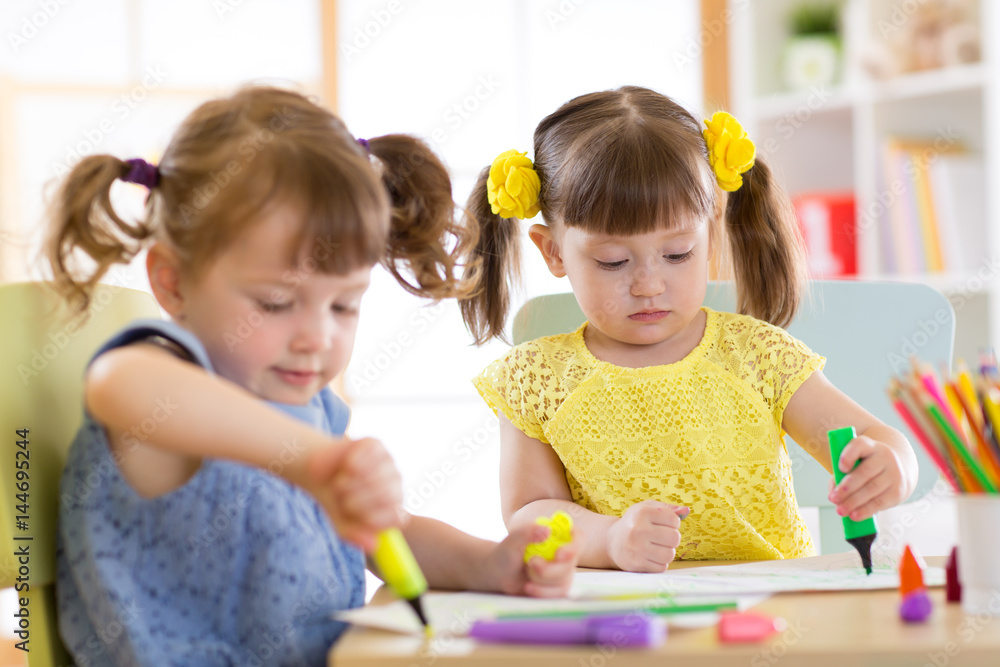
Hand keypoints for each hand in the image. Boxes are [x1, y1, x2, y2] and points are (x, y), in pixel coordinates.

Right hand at [306, 437, 403, 551]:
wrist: (319, 474)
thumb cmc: (335, 502)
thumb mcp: (341, 523)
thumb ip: (355, 535)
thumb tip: (372, 544)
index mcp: (392, 508)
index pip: (398, 517)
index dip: (377, 518)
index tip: (355, 517)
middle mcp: (395, 485)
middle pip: (388, 496)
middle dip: (359, 501)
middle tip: (343, 499)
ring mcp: (388, 463)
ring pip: (380, 475)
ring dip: (354, 483)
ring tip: (340, 484)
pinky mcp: (376, 445)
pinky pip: (371, 454)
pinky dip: (356, 462)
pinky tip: (346, 466)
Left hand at [485, 524, 579, 597]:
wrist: (499, 574)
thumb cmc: (506, 552)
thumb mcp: (512, 540)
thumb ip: (528, 532)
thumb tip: (547, 530)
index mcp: (556, 537)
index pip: (578, 537)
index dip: (575, 546)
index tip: (559, 554)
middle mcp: (563, 554)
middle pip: (570, 564)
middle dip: (550, 569)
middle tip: (532, 564)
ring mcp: (562, 572)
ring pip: (564, 580)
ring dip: (542, 580)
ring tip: (526, 575)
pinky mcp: (557, 588)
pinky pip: (558, 594)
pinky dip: (542, 592)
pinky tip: (528, 587)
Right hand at [607, 500, 683, 571]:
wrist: (612, 541)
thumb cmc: (635, 523)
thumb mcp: (648, 509)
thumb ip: (669, 509)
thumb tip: (686, 510)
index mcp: (642, 513)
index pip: (674, 520)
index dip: (673, 523)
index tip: (663, 524)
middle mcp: (638, 530)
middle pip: (674, 538)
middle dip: (672, 539)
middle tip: (661, 538)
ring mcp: (636, 548)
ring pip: (669, 555)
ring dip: (667, 552)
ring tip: (657, 548)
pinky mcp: (636, 564)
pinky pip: (662, 567)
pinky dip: (659, 563)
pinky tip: (650, 557)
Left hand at [828, 434, 907, 520]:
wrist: (898, 469)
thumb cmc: (866, 467)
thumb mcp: (853, 464)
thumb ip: (840, 475)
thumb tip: (833, 494)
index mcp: (870, 446)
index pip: (860, 445)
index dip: (849, 456)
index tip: (840, 468)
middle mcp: (884, 457)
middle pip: (865, 472)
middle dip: (847, 488)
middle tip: (833, 499)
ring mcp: (894, 473)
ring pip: (872, 489)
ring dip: (854, 502)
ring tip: (840, 511)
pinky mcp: (898, 490)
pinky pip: (880, 502)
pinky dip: (866, 510)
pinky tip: (854, 515)